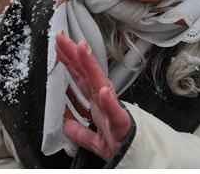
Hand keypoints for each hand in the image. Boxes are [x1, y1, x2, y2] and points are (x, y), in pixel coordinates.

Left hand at [54, 31, 130, 161]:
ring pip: (101, 86)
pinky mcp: (123, 127)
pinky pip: (115, 114)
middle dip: (75, 55)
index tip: (59, 45)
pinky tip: (103, 90)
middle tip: (63, 37)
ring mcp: (113, 113)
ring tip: (82, 49)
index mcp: (98, 105)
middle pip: (88, 75)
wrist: (140, 163)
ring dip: (91, 67)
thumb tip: (67, 126)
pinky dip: (109, 102)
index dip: (70, 61)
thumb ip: (81, 133)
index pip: (81, 79)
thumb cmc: (122, 148)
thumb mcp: (95, 142)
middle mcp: (105, 104)